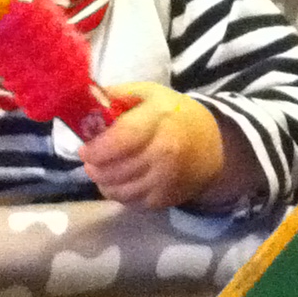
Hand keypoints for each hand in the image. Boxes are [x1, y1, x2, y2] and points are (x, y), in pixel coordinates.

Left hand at [76, 83, 236, 209]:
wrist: (213, 147)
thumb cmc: (176, 115)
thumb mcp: (150, 94)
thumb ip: (117, 95)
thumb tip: (84, 100)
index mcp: (159, 122)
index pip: (122, 139)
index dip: (97, 148)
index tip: (85, 149)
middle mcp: (163, 154)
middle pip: (114, 170)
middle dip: (94, 166)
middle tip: (92, 158)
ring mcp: (164, 180)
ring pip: (116, 190)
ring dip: (103, 180)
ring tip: (104, 168)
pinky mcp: (163, 200)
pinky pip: (128, 202)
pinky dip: (118, 193)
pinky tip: (121, 179)